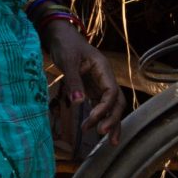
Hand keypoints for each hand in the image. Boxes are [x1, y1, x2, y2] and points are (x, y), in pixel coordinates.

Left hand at [45, 21, 124, 143]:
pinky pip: (101, 105)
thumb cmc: (65, 45)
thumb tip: (78, 103)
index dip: (104, 108)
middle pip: (117, 102)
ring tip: (109, 142)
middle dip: (113, 119)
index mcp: (103, 69)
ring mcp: (100, 83)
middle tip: (104, 136)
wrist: (60, 35)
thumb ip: (73, 82)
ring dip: (111, 122)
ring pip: (111, 106)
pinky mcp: (92, 88)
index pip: (111, 93)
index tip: (92, 120)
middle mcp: (105, 78)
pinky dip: (101, 118)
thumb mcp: (67, 61)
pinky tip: (97, 130)